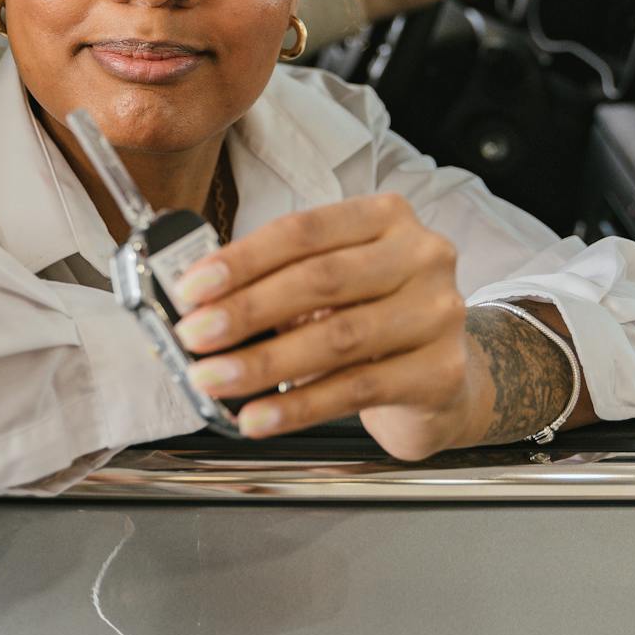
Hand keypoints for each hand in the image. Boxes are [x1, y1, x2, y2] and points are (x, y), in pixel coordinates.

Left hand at [167, 194, 477, 460]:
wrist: (442, 376)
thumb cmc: (372, 316)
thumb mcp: (334, 283)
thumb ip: (280, 279)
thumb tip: (201, 302)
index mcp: (386, 217)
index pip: (305, 230)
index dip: (243, 259)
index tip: (193, 288)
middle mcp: (422, 256)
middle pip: (321, 280)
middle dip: (246, 310)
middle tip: (194, 337)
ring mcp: (438, 314)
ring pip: (337, 338)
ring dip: (262, 362)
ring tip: (213, 379)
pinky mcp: (439, 372)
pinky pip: (356, 389)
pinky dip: (297, 407)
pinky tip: (258, 417)